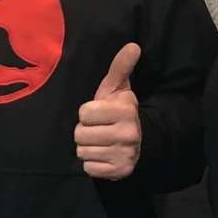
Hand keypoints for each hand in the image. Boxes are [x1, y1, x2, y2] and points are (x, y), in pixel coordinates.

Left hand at [76, 43, 142, 179]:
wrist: (137, 142)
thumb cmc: (118, 112)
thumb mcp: (118, 89)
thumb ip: (120, 67)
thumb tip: (132, 45)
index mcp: (126, 109)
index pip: (83, 113)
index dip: (87, 113)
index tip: (100, 114)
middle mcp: (128, 133)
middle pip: (80, 134)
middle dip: (85, 132)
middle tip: (99, 130)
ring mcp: (124, 154)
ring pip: (82, 152)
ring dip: (87, 148)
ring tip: (101, 142)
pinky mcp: (120, 171)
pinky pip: (89, 168)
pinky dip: (93, 164)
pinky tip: (103, 155)